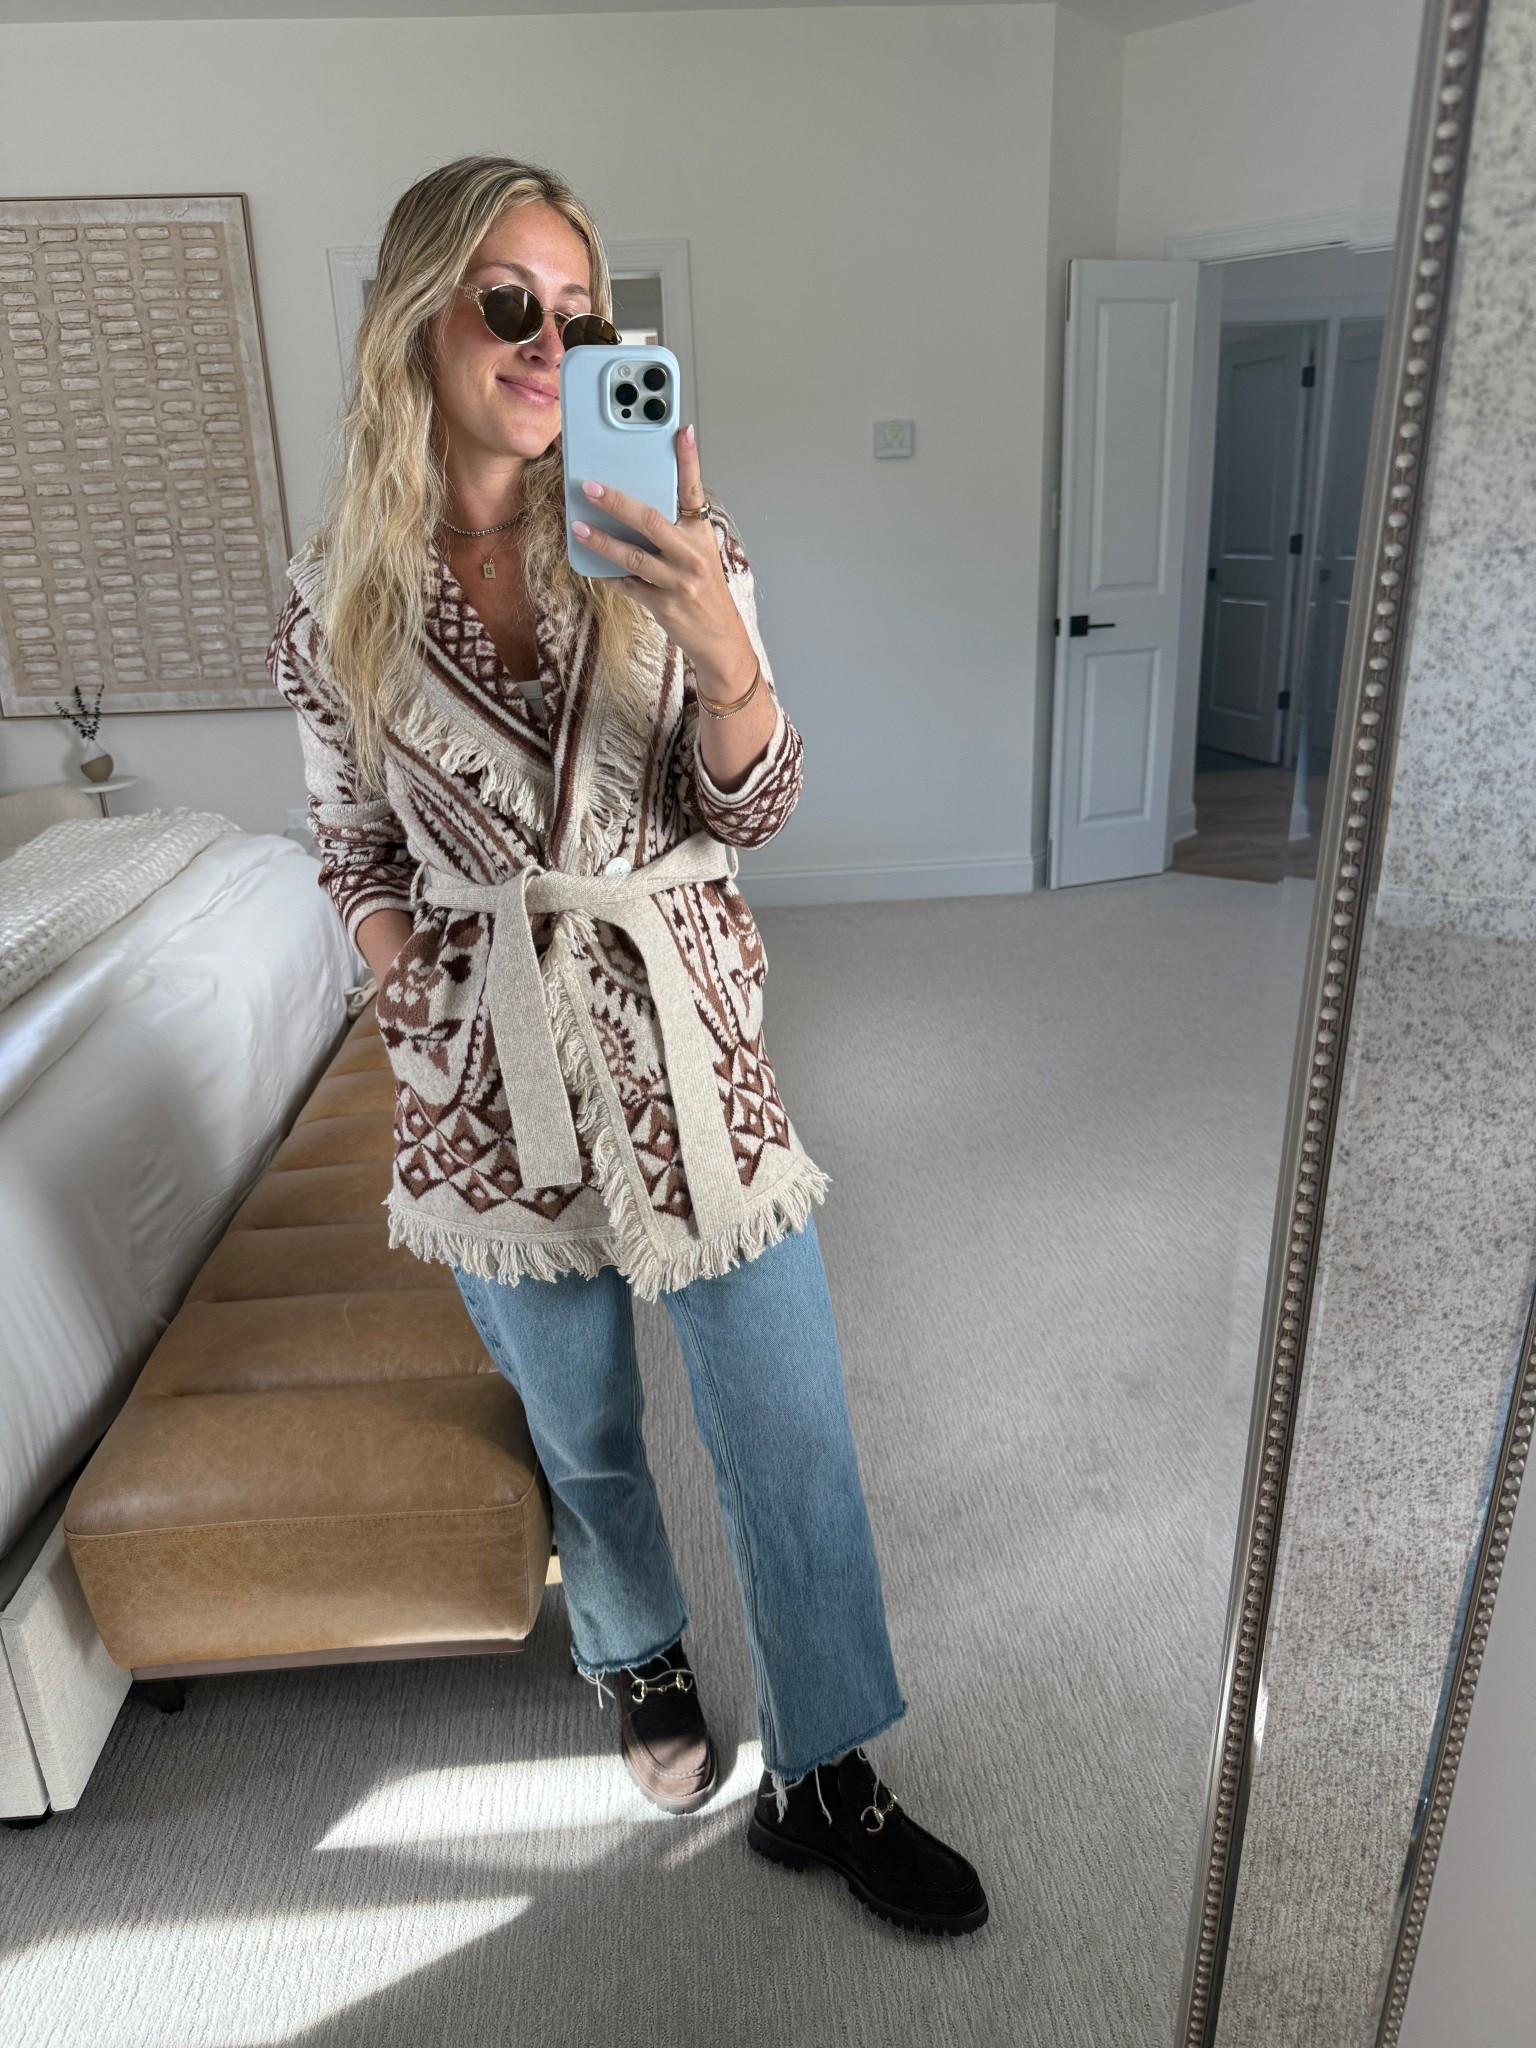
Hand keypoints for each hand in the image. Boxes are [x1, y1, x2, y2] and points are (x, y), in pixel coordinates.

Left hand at [571, 422, 756, 702]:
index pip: (694, 490)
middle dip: (618, 502)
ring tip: (579, 527)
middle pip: (651, 521)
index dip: (688, 460)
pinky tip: (593, 566)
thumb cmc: (705, 589)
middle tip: (591, 486)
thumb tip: (636, 504)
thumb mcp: (699, 552)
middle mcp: (691, 555)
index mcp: (700, 534)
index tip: (682, 431)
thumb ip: (675, 528)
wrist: (720, 637)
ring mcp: (677, 581)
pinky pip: (628, 585)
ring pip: (633, 556)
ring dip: (602, 541)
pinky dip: (610, 575)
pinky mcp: (663, 605)